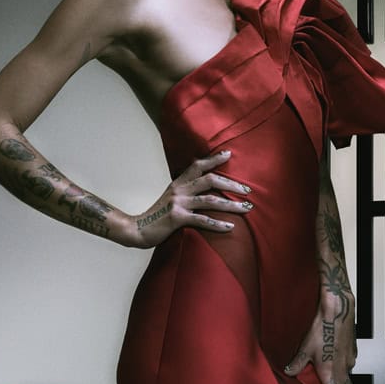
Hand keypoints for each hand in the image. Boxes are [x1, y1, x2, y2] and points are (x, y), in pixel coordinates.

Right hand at [129, 151, 252, 247]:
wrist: (137, 229)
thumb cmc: (157, 216)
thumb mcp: (170, 198)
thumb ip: (185, 192)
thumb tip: (202, 190)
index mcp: (178, 183)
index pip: (198, 165)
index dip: (214, 159)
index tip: (229, 154)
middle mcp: (179, 190)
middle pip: (210, 180)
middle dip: (231, 184)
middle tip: (247, 190)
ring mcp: (178, 203)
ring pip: (210, 200)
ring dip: (231, 205)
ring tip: (246, 208)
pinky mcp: (177, 218)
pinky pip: (202, 220)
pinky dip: (218, 224)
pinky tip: (230, 227)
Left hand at [283, 295, 372, 383]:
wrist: (338, 310)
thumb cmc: (321, 328)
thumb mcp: (304, 348)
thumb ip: (297, 364)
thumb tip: (289, 372)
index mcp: (330, 373)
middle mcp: (343, 370)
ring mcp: (351, 361)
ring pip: (348, 378)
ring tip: (336, 378)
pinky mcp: (353, 352)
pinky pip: (348, 364)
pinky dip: (343, 367)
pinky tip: (335, 358)